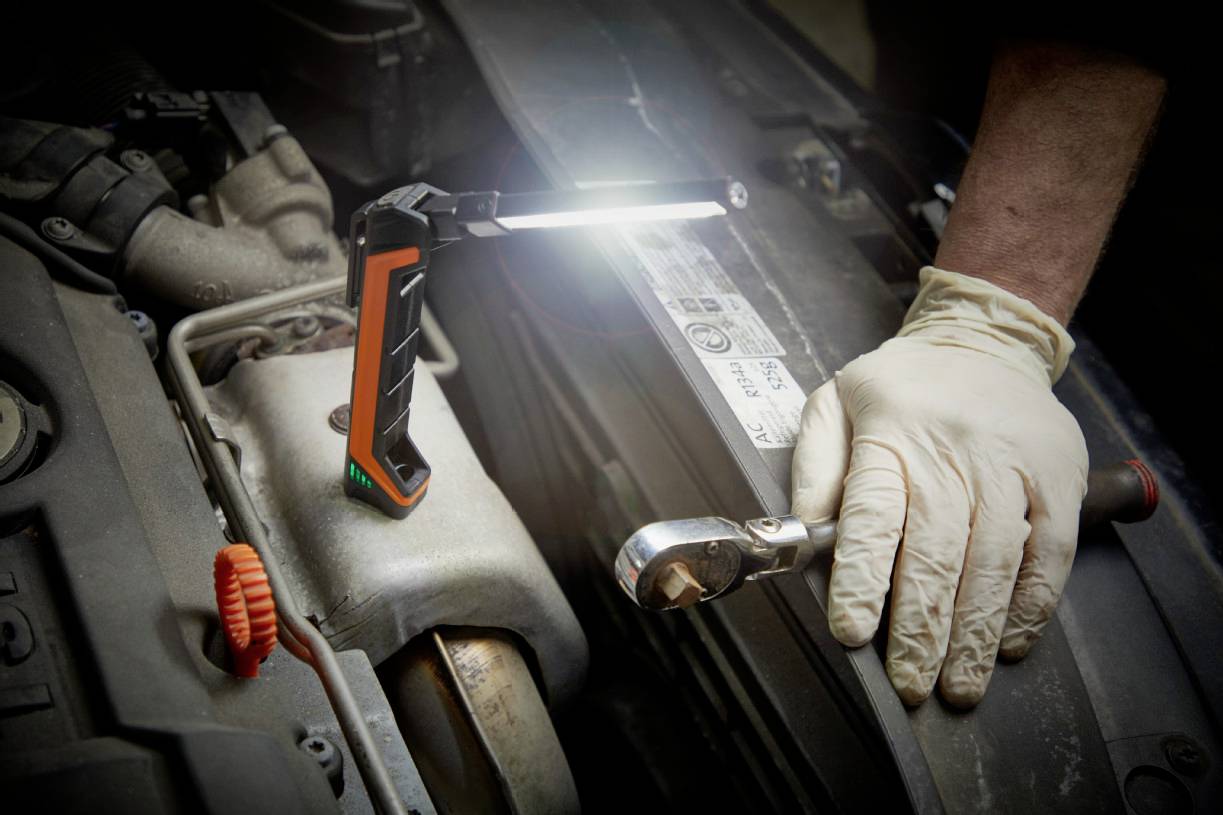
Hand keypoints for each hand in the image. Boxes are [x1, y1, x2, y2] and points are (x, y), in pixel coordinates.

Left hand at [791, 267, 1087, 707]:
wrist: (982, 339)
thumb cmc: (898, 385)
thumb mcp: (833, 404)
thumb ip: (813, 468)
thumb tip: (803, 536)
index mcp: (889, 434)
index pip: (873, 516)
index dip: (863, 579)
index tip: (853, 631)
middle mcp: (951, 452)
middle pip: (936, 550)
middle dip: (921, 627)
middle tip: (909, 682)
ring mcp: (1010, 465)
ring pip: (995, 560)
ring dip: (975, 630)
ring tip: (957, 683)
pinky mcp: (1057, 478)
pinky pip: (1050, 551)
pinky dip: (1032, 603)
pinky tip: (1008, 642)